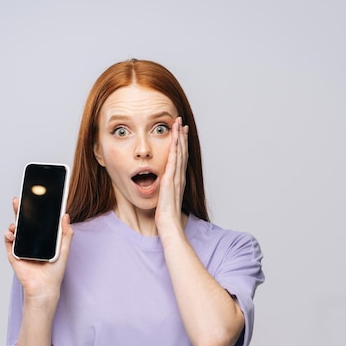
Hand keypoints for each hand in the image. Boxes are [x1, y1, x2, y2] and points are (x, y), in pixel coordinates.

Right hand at [4, 197, 73, 303]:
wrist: (45, 287)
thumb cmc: (55, 272)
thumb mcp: (64, 250)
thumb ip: (66, 233)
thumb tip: (66, 215)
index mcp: (42, 239)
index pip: (38, 221)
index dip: (35, 210)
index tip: (34, 198)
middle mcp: (31, 241)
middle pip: (24, 222)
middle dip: (20, 210)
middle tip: (18, 200)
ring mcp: (21, 247)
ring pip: (15, 230)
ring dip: (13, 223)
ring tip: (16, 223)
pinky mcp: (13, 254)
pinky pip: (8, 241)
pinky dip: (8, 235)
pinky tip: (12, 234)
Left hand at [155, 116, 188, 235]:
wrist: (169, 222)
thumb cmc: (166, 214)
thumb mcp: (165, 198)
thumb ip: (165, 191)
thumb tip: (162, 188)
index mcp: (178, 180)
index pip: (181, 159)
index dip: (181, 145)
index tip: (181, 134)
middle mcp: (179, 176)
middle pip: (183, 152)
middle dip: (182, 136)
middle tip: (181, 123)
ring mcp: (176, 177)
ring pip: (180, 152)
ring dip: (179, 137)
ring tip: (178, 124)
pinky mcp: (171, 178)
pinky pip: (174, 159)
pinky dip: (176, 147)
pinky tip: (175, 137)